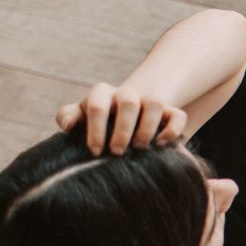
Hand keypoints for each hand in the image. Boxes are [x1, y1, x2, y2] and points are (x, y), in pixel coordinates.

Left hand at [55, 82, 188, 155]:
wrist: (126, 113)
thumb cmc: (98, 121)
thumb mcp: (81, 116)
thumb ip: (68, 116)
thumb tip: (67, 125)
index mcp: (102, 94)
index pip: (97, 105)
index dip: (96, 129)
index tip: (95, 151)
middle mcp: (126, 94)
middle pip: (128, 102)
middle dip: (122, 130)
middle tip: (116, 152)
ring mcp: (149, 101)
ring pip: (154, 103)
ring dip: (146, 128)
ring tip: (138, 148)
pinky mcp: (170, 112)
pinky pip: (178, 115)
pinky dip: (172, 130)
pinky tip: (161, 145)